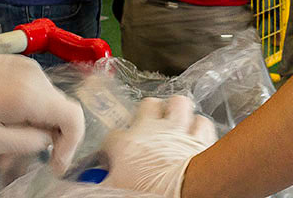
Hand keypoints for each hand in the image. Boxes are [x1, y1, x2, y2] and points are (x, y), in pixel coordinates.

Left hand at [0, 55, 83, 172]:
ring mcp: (27, 67)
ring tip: (6, 145)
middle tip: (20, 160)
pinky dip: (26, 111)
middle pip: (59, 110)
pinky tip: (5, 123)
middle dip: (46, 138)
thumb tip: (48, 139)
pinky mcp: (18, 65)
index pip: (73, 117)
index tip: (56, 163)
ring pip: (46, 102)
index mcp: (30, 94)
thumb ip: (27, 143)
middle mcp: (35, 76)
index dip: (72, 143)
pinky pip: (34, 91)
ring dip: (34, 126)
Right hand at [102, 96, 216, 195]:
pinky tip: (195, 132)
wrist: (181, 192)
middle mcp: (152, 131)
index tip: (113, 156)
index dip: (112, 146)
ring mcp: (177, 131)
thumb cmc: (147, 191)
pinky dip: (199, 126)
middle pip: (148, 104)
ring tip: (174, 119)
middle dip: (148, 111)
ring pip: (178, 103)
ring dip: (177, 110)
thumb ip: (103, 181)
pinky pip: (202, 122)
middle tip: (147, 123)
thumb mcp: (115, 189)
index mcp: (126, 144)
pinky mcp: (199, 138)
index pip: (112, 137)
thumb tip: (90, 187)